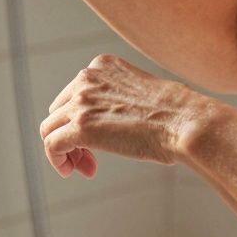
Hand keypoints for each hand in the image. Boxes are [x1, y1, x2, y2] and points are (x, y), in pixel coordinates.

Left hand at [39, 54, 222, 177]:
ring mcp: (81, 101)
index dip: (80, 119)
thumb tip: (110, 122)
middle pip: (59, 111)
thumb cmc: (177, 114)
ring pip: (50, 129)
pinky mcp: (80, 127)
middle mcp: (86, 78)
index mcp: (101, 65)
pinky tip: (72, 171)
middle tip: (90, 159)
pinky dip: (57, 160)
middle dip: (71, 136)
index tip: (98, 140)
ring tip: (83, 167)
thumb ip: (118, 98)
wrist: (186, 122)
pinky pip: (51, 145)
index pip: (74, 93)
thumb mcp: (141, 92)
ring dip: (66, 151)